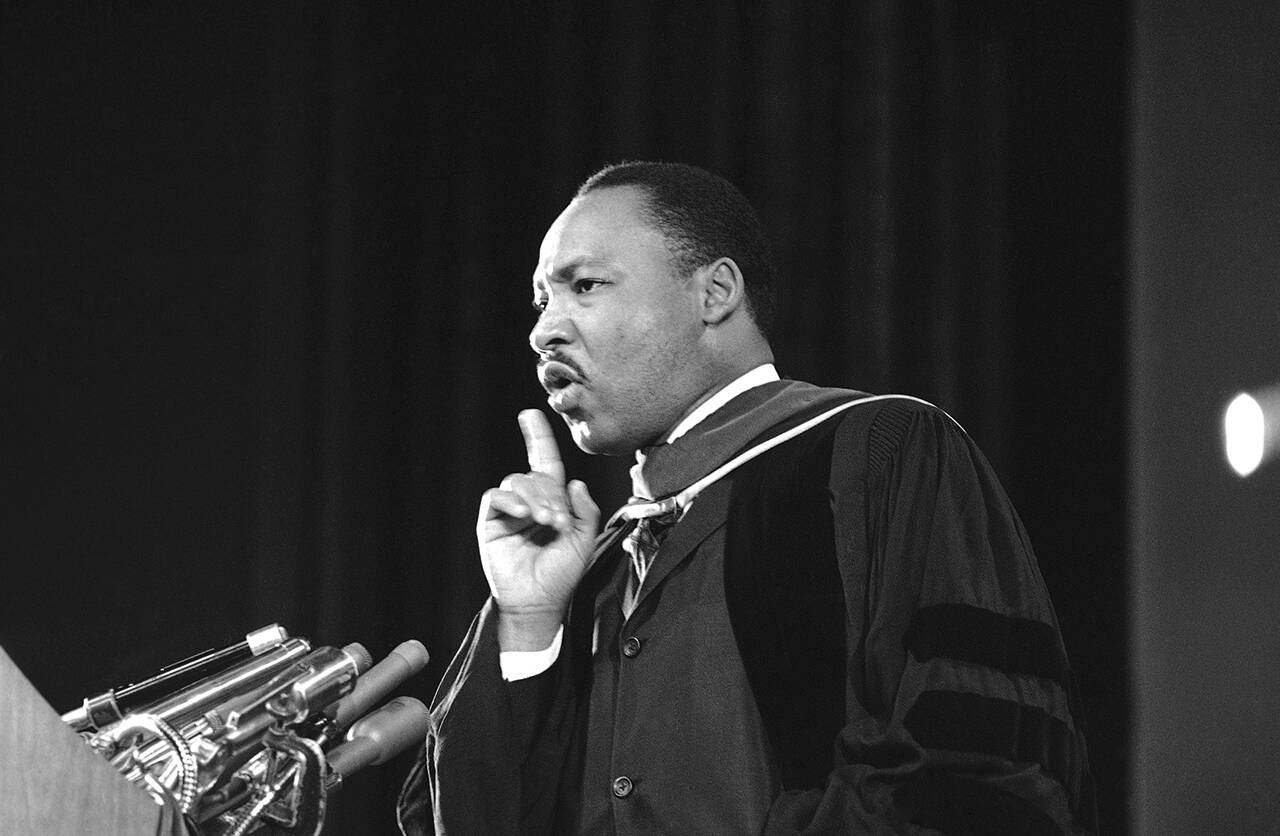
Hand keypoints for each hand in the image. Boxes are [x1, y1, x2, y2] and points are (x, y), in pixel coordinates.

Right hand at [478, 409, 599, 650]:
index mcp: (551, 501)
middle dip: (550, 494)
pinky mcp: (490, 522)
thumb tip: (576, 482)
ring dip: (535, 498)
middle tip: (559, 520)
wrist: (539, 602)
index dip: (538, 438)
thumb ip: (585, 510)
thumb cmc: (561, 574)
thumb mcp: (584, 540)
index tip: (531, 413)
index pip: (544, 462)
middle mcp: (528, 501)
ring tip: (545, 522)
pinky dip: (511, 501)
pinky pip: (495, 498)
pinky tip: (524, 515)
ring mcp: (508, 511)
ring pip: (517, 482)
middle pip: (536, 475)